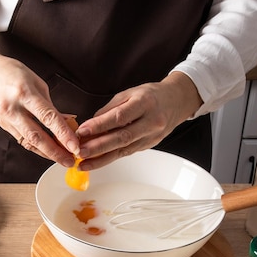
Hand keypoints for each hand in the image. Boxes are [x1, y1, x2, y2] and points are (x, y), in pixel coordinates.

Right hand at [0, 51, 78, 167]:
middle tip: (70, 160)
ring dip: (47, 153)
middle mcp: (13, 108)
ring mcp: (6, 119)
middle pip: (36, 136)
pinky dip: (36, 147)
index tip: (74, 145)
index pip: (48, 117)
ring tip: (62, 158)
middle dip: (55, 152)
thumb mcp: (36, 82)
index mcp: (25, 93)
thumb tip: (67, 121)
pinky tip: (47, 151)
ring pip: (28, 142)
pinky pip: (22, 140)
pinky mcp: (3, 126)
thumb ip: (50, 105)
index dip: (63, 134)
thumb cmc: (12, 73)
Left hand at [75, 72, 202, 169]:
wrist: (176, 101)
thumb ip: (110, 109)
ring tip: (83, 163)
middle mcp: (150, 122)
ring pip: (123, 150)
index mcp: (145, 103)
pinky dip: (109, 158)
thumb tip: (90, 124)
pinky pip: (126, 153)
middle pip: (122, 137)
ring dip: (101, 158)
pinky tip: (95, 162)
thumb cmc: (151, 95)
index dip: (99, 126)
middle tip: (79, 152)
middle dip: (98, 147)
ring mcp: (151, 136)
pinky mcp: (148, 145)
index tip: (82, 132)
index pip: (120, 117)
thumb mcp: (129, 93)